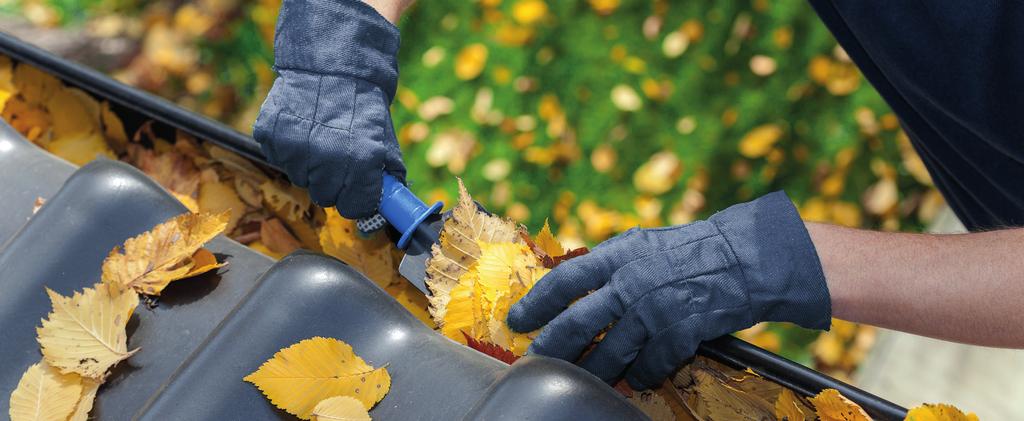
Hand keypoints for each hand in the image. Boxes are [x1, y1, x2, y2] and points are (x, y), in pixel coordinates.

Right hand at [253, 0, 404, 218]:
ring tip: (318, 136)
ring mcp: (295, 149)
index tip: (356, 191)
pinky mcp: (271, 137)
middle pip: (325, 196)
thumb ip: (385, 172)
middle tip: (336, 159)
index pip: (355, 207)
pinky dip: (288, 148)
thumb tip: (389, 202)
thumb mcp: (383, 136)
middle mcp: (327, 160)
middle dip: (332, 183)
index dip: (357, 199)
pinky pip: (279, 158)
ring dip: (310, 165)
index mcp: (361, 162)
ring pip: (301, 178)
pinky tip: (301, 127)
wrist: (330, 63)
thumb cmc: (361, 102)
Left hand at [506, 191, 831, 388]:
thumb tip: (569, 287)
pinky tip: (634, 378)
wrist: (741, 258)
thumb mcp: (639, 244)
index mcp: (617, 255)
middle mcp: (631, 282)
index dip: (536, 304)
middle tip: (537, 360)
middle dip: (552, 347)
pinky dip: (638, 376)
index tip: (518, 321)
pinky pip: (648, 366)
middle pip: (579, 324)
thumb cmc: (686, 251)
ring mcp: (655, 310)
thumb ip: (606, 264)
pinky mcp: (679, 333)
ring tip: (580, 378)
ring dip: (592, 371)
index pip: (565, 282)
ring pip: (610, 354)